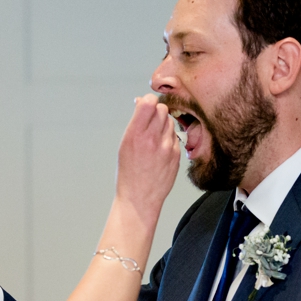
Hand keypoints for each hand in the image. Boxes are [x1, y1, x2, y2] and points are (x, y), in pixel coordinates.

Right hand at [115, 93, 182, 225]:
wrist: (139, 199)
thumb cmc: (129, 174)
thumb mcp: (124, 146)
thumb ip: (135, 123)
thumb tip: (141, 103)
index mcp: (135, 135)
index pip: (149, 102)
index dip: (148, 101)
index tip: (145, 106)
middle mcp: (152, 139)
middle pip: (161, 109)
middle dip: (156, 112)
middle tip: (150, 122)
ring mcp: (167, 147)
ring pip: (169, 121)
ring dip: (163, 125)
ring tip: (154, 139)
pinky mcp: (176, 154)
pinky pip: (175, 136)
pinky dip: (168, 139)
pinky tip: (160, 151)